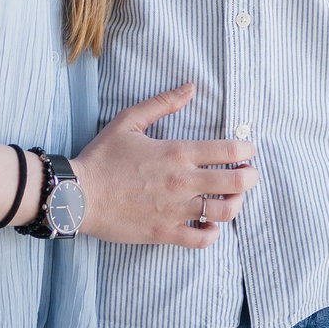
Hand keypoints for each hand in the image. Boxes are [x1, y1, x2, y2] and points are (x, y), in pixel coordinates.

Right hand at [71, 84, 258, 248]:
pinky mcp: (165, 232)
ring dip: (236, 205)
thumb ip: (163, 103)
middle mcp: (182, 182)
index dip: (247, 150)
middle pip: (237, 183)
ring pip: (225, 213)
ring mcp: (175, 210)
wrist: (77, 195)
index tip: (248, 151)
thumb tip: (190, 88)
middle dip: (251, 178)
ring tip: (232, 200)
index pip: (229, 151)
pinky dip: (212, 233)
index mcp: (177, 152)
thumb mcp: (129, 121)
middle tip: (249, 175)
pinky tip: (209, 225)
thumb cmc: (102, 158)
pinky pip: (201, 240)